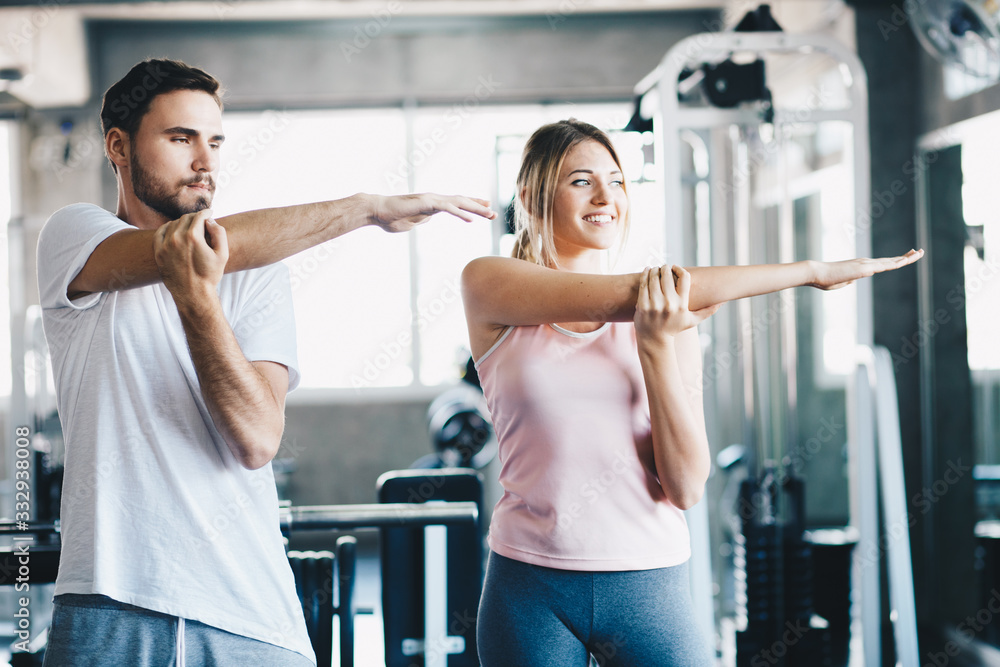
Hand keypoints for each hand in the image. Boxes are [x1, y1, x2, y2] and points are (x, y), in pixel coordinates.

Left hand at [154, 209, 228, 302]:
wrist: (192, 294)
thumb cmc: (210, 275)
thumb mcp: (223, 255)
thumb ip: (219, 233)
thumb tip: (210, 221)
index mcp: (193, 237)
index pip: (198, 216)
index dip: (206, 213)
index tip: (209, 213)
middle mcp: (177, 238)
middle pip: (186, 218)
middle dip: (195, 217)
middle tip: (202, 221)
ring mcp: (165, 245)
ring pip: (173, 224)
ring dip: (183, 222)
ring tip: (190, 227)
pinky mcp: (158, 252)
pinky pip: (160, 232)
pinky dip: (168, 228)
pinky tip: (174, 230)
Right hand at [369, 193, 495, 232]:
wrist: (377, 211)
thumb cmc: (391, 218)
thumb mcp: (411, 222)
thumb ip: (421, 220)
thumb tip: (427, 220)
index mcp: (432, 204)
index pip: (456, 203)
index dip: (471, 205)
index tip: (485, 207)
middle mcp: (434, 199)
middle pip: (461, 201)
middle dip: (479, 206)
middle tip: (494, 212)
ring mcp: (431, 200)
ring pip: (458, 202)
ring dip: (475, 208)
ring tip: (490, 214)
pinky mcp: (426, 203)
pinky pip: (447, 208)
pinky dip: (461, 213)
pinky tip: (471, 219)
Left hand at [634, 265, 719, 345]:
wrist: (654, 340)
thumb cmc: (673, 328)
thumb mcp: (692, 321)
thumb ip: (707, 311)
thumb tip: (722, 302)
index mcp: (682, 304)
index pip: (685, 278)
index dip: (680, 269)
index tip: (675, 267)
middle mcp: (669, 303)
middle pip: (667, 276)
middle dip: (665, 268)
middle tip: (664, 267)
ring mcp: (655, 304)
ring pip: (654, 278)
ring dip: (655, 269)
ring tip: (656, 268)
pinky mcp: (642, 305)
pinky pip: (643, 284)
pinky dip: (645, 274)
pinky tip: (647, 270)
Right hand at [808, 248, 923, 289]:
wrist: (816, 274)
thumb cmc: (824, 280)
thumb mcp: (840, 282)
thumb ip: (848, 280)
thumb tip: (853, 280)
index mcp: (860, 266)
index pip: (882, 263)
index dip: (895, 260)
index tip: (906, 256)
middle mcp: (865, 263)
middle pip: (890, 260)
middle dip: (906, 256)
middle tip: (919, 251)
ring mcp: (865, 264)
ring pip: (890, 261)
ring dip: (906, 258)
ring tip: (919, 253)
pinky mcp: (863, 269)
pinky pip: (884, 266)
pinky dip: (897, 262)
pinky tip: (906, 260)